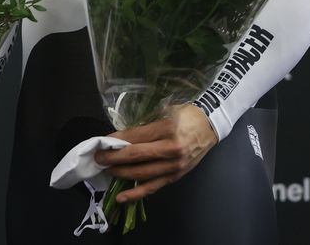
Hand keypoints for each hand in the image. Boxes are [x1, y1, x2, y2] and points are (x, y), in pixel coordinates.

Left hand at [95, 104, 217, 203]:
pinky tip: (122, 197)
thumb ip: (145, 126)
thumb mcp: (164, 112)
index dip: (115, 141)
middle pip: (136, 156)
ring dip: (121, 174)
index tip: (102, 143)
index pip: (135, 137)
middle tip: (99, 158)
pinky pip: (153, 187)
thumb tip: (121, 138)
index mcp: (167, 130)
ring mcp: (174, 165)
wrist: (210, 126)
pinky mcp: (176, 176)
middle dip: (113, 158)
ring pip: (142, 174)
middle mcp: (171, 150)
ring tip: (107, 171)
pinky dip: (137, 193)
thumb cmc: (186, 115)